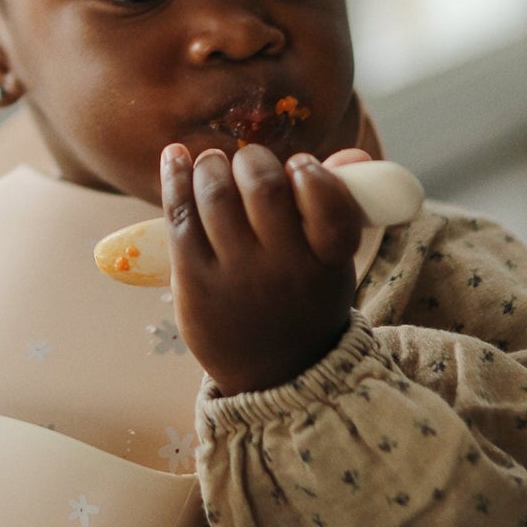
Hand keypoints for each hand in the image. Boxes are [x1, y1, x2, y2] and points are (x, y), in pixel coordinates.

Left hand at [163, 142, 369, 395]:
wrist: (274, 373)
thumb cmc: (304, 301)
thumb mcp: (333, 264)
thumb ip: (340, 205)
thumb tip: (352, 153)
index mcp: (328, 261)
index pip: (330, 205)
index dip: (313, 174)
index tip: (300, 165)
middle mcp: (284, 269)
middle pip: (264, 189)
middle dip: (252, 160)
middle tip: (248, 162)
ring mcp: (237, 277)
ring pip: (217, 197)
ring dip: (211, 166)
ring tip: (213, 165)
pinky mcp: (194, 282)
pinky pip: (180, 218)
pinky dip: (175, 179)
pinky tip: (175, 157)